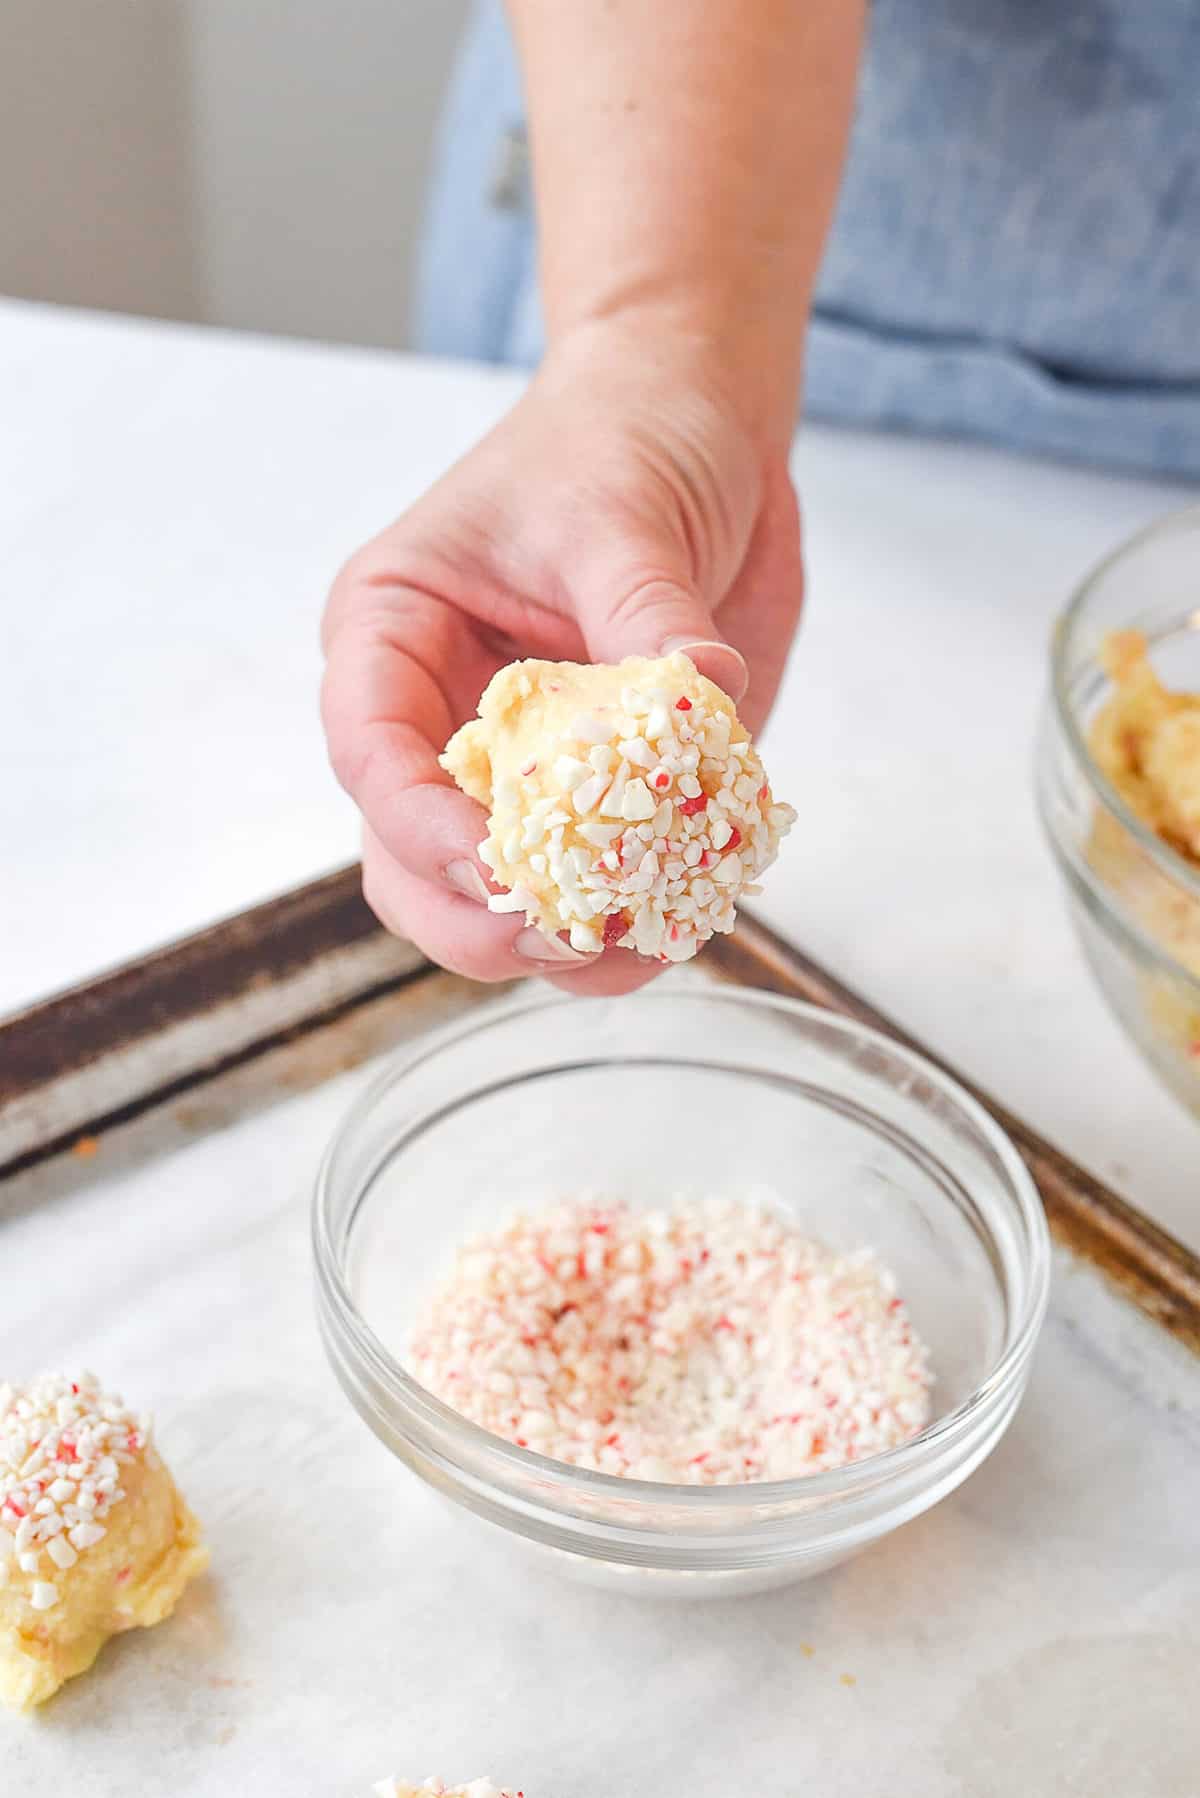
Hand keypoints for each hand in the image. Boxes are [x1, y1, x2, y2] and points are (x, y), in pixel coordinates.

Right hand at [320, 326, 802, 993]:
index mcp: (393, 638)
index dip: (419, 828)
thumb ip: (647, 617)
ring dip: (561, 944)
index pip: (370, 752)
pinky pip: (601, 884)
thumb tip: (702, 696)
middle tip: (564, 938)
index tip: (493, 869)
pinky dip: (638, 919)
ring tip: (639, 947)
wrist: (699, 419)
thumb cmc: (620, 436)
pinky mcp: (605, 793)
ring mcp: (518, 768)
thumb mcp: (620, 514)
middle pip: (411, 864)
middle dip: (479, 917)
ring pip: (496, 901)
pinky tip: (688, 914)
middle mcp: (439, 719)